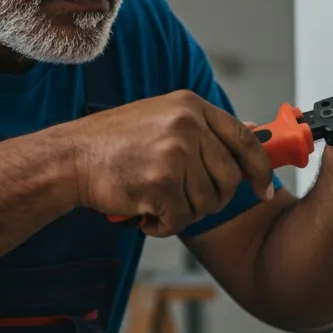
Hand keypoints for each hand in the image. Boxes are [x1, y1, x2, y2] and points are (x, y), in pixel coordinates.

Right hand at [61, 90, 274, 236]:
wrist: (70, 158)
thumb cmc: (112, 142)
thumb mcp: (161, 117)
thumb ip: (205, 126)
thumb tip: (251, 130)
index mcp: (191, 106)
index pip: (245, 140)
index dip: (260, 169)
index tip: (262, 189)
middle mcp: (187, 126)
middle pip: (229, 179)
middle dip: (213, 200)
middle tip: (187, 203)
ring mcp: (174, 154)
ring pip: (206, 203)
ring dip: (183, 213)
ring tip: (156, 203)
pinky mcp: (160, 183)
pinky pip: (181, 220)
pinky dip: (163, 226)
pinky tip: (144, 215)